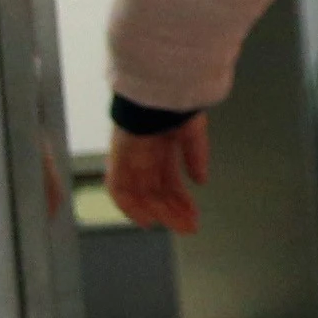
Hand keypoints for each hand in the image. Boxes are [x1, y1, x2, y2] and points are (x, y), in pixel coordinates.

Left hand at [105, 114, 207, 232]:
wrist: (158, 91)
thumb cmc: (175, 103)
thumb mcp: (193, 131)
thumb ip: (196, 155)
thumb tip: (201, 179)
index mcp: (160, 145)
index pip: (169, 179)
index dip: (180, 198)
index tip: (191, 214)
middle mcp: (142, 155)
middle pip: (157, 190)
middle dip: (174, 210)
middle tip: (190, 226)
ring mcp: (129, 159)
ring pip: (142, 194)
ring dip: (159, 212)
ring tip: (176, 226)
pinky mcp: (117, 160)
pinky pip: (118, 190)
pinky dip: (130, 207)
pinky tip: (146, 220)